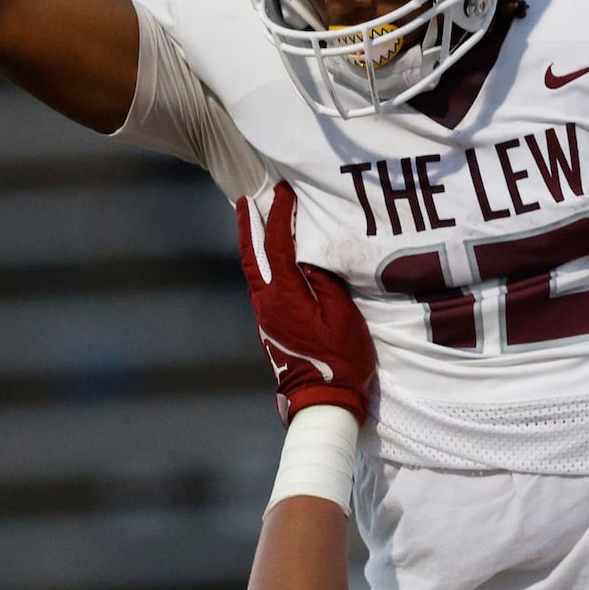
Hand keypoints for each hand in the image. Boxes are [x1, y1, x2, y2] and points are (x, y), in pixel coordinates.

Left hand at [236, 183, 375, 423]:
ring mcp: (265, 315)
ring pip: (253, 270)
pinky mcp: (270, 325)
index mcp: (283, 296)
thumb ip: (323, 280)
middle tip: (247, 200)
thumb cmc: (339, 359)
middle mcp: (266, 302)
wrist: (322, 399)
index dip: (281, 215)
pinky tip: (271, 257)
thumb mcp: (341, 315)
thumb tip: (309, 253)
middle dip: (249, 225)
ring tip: (255, 220)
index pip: (278, 244)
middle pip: (251, 255)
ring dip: (253, 243)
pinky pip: (261, 283)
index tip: (286, 190)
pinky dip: (262, 262)